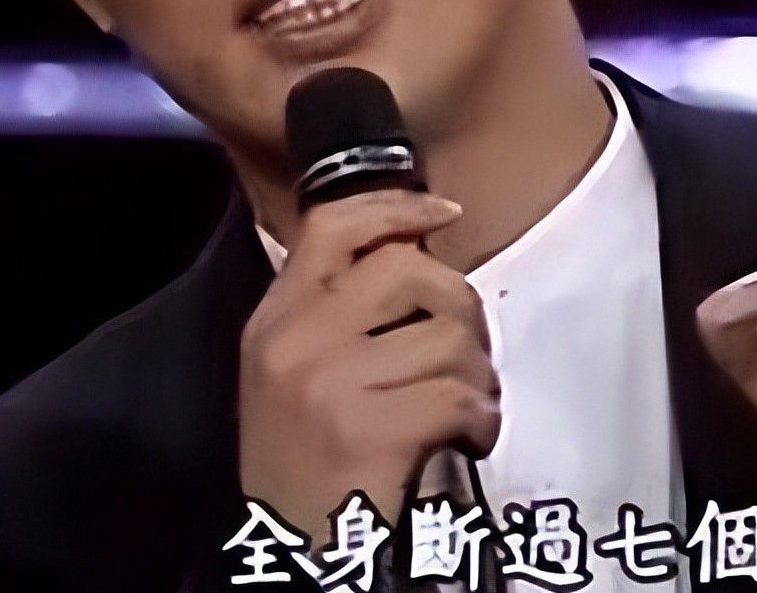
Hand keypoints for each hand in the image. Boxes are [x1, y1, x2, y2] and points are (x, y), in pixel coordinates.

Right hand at [238, 190, 499, 546]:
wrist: (286, 549)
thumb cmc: (305, 460)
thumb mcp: (293, 370)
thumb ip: (336, 312)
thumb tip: (416, 252)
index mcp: (274, 319)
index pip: (332, 227)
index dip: (395, 207)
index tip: (442, 213)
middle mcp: (294, 339)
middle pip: (407, 269)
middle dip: (460, 304)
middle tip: (466, 349)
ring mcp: (328, 382)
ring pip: (448, 336)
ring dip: (477, 375)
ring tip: (465, 405)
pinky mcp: (366, 429)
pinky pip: (458, 394)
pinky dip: (481, 417)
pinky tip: (469, 437)